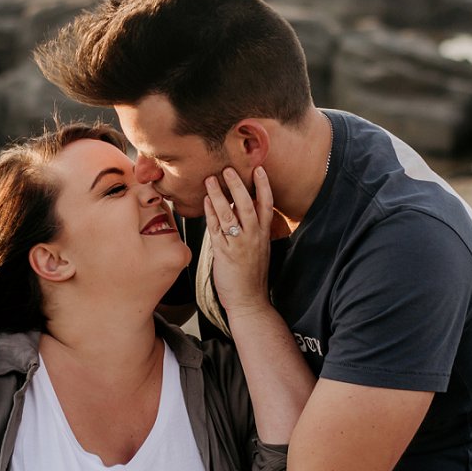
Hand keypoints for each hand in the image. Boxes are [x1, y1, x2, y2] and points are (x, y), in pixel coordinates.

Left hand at [204, 166, 272, 315]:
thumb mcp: (258, 249)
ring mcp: (239, 245)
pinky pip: (216, 230)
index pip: (266, 205)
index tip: (259, 169)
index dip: (263, 186)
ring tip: (210, 180)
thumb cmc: (251, 275)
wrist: (249, 301)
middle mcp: (253, 237)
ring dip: (219, 196)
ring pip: (229, 215)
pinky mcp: (225, 254)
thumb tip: (242, 210)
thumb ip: (253, 230)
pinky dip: (210, 214)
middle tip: (229, 169)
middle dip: (238, 186)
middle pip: (247, 206)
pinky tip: (205, 202)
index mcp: (263, 235)